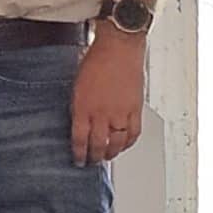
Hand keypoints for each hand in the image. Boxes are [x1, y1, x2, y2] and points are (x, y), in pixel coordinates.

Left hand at [72, 30, 145, 164]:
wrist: (118, 50)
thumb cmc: (95, 62)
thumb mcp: (76, 87)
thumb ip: (78, 108)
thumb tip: (79, 123)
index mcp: (83, 109)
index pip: (79, 140)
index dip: (78, 154)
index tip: (77, 160)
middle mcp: (102, 114)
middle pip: (98, 145)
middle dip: (94, 157)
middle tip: (91, 162)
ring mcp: (120, 113)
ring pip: (117, 143)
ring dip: (111, 153)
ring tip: (107, 156)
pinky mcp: (136, 109)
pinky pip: (134, 133)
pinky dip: (129, 143)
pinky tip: (124, 145)